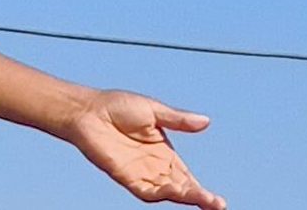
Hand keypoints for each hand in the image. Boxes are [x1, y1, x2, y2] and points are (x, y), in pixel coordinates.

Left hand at [63, 89, 225, 208]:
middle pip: (181, 189)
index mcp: (164, 154)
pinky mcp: (124, 176)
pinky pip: (145, 190)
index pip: (187, 178)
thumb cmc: (116, 106)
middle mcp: (154, 168)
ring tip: (203, 199)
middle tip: (218, 205)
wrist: (87, 110)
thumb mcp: (153, 110)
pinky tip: (172, 191)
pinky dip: (160, 193)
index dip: (202, 191)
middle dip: (199, 198)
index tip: (219, 201)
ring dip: (184, 197)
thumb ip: (178, 120)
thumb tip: (206, 121)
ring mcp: (140, 173)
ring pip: (167, 192)